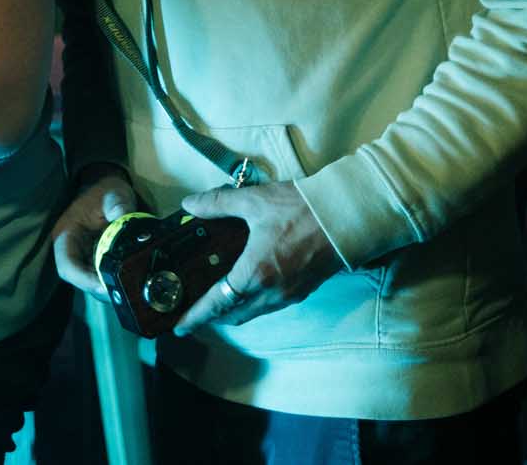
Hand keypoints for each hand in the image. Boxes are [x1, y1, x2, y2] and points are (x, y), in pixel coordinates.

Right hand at [50, 164, 140, 299]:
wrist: (107, 186)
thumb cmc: (105, 190)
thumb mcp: (114, 195)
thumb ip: (119, 206)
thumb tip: (127, 222)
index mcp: (67, 235)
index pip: (67, 266)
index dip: (84, 280)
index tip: (106, 286)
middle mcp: (71, 250)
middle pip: (78, 279)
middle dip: (99, 288)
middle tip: (123, 293)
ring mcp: (81, 256)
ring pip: (89, 281)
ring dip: (106, 287)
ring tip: (127, 289)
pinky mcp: (92, 259)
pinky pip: (98, 275)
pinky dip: (111, 280)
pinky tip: (128, 280)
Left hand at [172, 180, 342, 335]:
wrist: (347, 217)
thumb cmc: (300, 209)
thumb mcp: (253, 200)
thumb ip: (217, 203)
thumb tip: (190, 204)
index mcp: (255, 274)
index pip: (217, 303)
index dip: (196, 317)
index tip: (179, 327)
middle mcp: (272, 292)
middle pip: (234, 314)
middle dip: (212, 316)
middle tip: (194, 310)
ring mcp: (289, 294)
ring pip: (254, 312)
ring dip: (233, 310)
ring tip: (216, 299)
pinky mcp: (303, 290)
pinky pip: (270, 306)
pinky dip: (253, 304)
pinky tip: (247, 287)